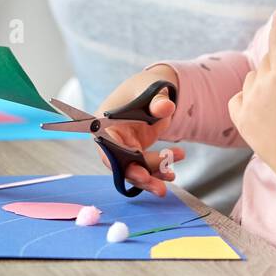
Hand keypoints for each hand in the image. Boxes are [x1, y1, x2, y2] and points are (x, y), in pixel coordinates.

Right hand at [93, 66, 184, 197]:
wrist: (152, 92)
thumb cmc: (145, 89)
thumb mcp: (152, 91)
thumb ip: (158, 101)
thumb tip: (166, 107)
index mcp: (105, 123)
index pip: (107, 147)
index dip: (119, 163)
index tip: (139, 173)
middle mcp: (110, 139)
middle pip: (121, 163)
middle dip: (140, 175)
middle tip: (159, 187)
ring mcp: (123, 148)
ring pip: (134, 170)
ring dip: (152, 177)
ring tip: (171, 177)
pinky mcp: (135, 155)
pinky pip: (144, 168)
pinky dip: (158, 173)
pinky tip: (171, 174)